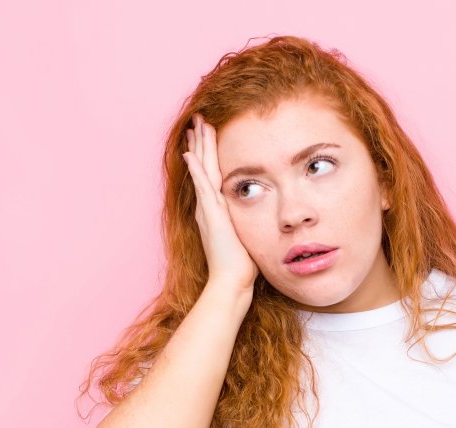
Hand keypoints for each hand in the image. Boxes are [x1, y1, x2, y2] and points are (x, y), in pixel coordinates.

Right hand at [183, 113, 259, 294]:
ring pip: (202, 170)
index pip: (211, 174)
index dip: (207, 153)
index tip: (205, 135)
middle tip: (198, 120)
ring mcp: (208, 209)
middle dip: (202, 142)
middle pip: (204, 166)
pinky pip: (202, 187)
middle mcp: (207, 206)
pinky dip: (196, 171)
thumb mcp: (246, 234)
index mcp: (215, 209)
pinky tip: (191, 154)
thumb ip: (248, 222)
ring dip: (199, 147)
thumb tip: (264, 215)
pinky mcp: (211, 215)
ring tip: (196, 126)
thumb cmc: (242, 263)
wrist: (233, 281)